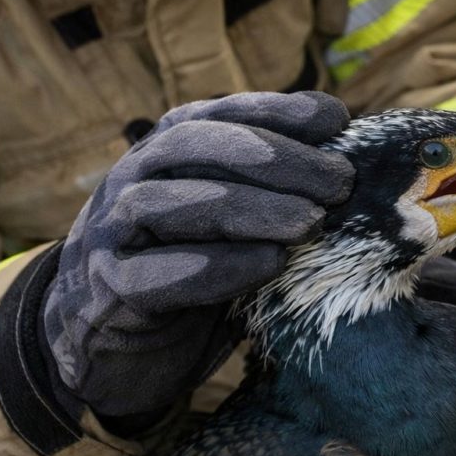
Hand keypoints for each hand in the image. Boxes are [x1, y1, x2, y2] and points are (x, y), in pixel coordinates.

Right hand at [42, 91, 353, 425]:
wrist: (112, 345)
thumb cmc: (190, 265)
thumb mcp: (231, 217)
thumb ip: (270, 186)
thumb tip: (346, 156)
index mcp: (167, 149)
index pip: (219, 112)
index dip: (277, 110)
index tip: (337, 119)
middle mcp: (133, 177)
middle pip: (197, 146)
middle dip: (275, 158)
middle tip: (339, 182)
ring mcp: (112, 232)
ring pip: (172, 203)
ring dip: (250, 209)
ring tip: (311, 222)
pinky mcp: (109, 291)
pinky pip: (157, 275)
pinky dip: (218, 267)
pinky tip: (269, 265)